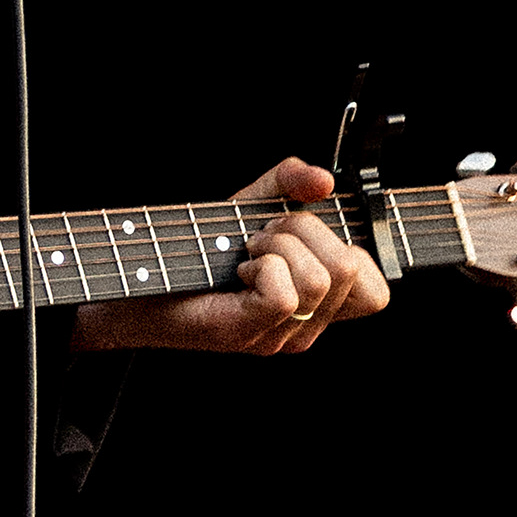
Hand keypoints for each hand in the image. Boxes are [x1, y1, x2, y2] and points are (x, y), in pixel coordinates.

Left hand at [69, 157, 391, 356]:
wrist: (139, 276)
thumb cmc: (197, 247)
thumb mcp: (254, 203)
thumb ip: (292, 182)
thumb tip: (324, 181)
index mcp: (318, 303)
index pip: (377, 292)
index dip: (357, 252)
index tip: (309, 232)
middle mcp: (306, 325)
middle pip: (351, 271)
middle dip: (306, 232)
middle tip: (262, 236)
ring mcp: (280, 335)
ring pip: (320, 279)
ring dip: (278, 245)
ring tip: (246, 251)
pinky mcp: (249, 332)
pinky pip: (285, 293)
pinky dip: (261, 266)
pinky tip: (237, 269)